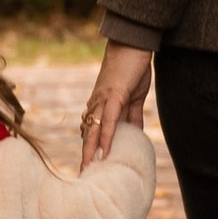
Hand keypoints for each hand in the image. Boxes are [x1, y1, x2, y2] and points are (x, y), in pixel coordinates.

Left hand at [80, 42, 153, 167]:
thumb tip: (135, 133)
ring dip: (90, 151)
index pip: (92, 130)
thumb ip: (133, 114)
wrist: (132, 43)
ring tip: (88, 170)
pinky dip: (105, 137)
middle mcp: (97, 104)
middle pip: (88, 134)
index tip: (87, 166)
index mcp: (101, 104)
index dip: (89, 148)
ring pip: (93, 129)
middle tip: (82, 176)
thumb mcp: (135, 95)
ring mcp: (104, 100)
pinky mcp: (114, 95)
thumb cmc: (133, 66)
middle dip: (85, 155)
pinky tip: (104, 151)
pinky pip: (108, 120)